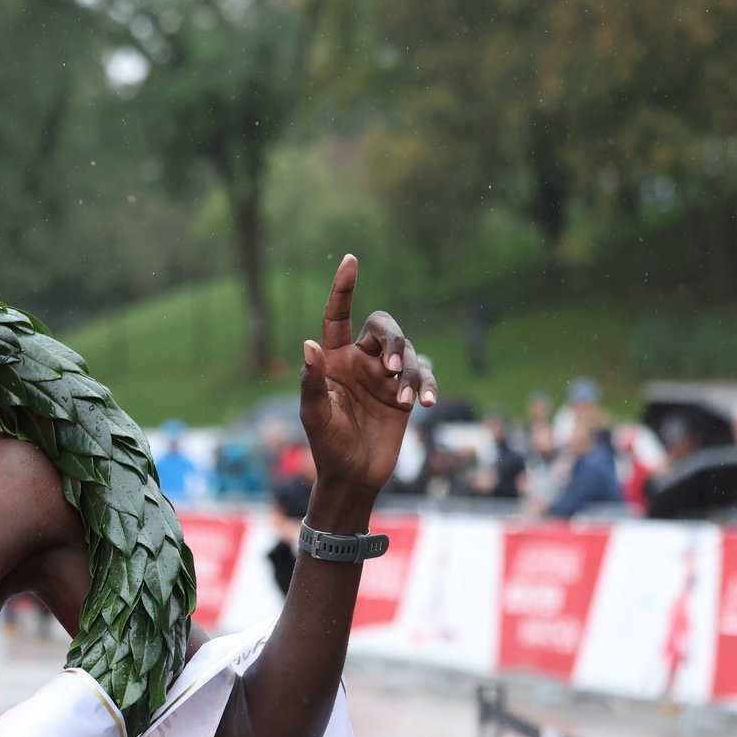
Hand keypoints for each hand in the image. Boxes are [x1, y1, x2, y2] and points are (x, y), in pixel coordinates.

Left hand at [297, 254, 436, 494]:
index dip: (344, 288)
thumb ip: (311, 381)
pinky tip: (427, 404)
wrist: (353, 477)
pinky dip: (428, 386)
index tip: (351, 259)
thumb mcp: (314, 415)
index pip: (338, 315)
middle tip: (393, 368)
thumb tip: (308, 344)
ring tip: (406, 402)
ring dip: (412, 373)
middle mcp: (361, 361)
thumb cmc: (326, 445)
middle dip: (394, 340)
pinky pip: (424, 378)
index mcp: (334, 359)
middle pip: (385, 327)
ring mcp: (385, 377)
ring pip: (409, 353)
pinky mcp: (405, 395)